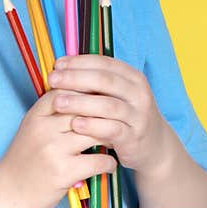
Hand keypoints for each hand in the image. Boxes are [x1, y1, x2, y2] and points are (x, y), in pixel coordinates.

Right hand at [0, 89, 117, 207]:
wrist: (10, 192)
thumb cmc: (25, 160)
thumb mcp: (32, 129)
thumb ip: (52, 112)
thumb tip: (84, 95)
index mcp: (35, 115)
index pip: (66, 91)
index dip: (87, 90)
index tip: (103, 96)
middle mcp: (43, 129)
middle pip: (84, 109)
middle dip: (105, 112)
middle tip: (118, 117)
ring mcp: (53, 150)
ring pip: (95, 132)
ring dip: (111, 136)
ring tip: (115, 140)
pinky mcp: (63, 172)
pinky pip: (98, 161)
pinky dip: (109, 163)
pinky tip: (108, 164)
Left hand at [47, 55, 176, 177]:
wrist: (154, 145)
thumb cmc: (125, 115)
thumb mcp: (116, 94)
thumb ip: (94, 82)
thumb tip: (60, 68)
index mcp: (132, 77)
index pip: (104, 63)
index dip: (79, 62)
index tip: (57, 65)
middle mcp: (138, 93)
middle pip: (105, 80)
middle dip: (75, 78)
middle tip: (52, 80)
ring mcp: (138, 115)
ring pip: (108, 105)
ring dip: (80, 102)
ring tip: (58, 102)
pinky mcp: (134, 137)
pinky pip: (113, 129)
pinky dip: (93, 126)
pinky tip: (75, 124)